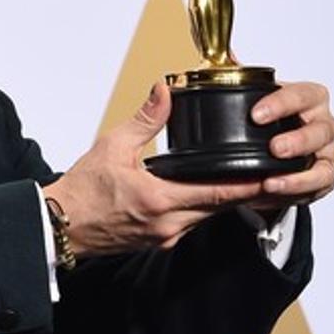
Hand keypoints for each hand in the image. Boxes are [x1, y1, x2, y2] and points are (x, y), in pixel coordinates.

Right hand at [44, 82, 281, 258]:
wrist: (59, 225)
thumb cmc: (81, 189)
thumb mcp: (112, 146)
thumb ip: (144, 120)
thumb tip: (164, 92)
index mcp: (159, 200)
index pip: (219, 193)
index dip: (251, 184)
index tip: (275, 175)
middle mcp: (168, 225)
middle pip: (221, 208)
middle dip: (247, 191)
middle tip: (274, 175)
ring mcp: (164, 237)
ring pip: (207, 217)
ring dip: (226, 200)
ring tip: (248, 181)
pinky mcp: (157, 242)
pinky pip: (190, 224)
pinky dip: (204, 208)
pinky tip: (207, 194)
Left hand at [244, 81, 333, 213]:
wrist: (269, 151)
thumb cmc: (264, 120)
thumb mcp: (250, 95)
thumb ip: (239, 75)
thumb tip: (225, 54)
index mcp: (307, 99)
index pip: (305, 94)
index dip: (284, 102)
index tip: (257, 115)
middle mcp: (323, 124)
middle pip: (323, 129)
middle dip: (299, 140)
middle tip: (274, 148)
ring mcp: (327, 152)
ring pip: (326, 162)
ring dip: (301, 173)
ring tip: (271, 182)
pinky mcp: (325, 178)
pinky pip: (320, 186)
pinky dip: (299, 190)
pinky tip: (275, 190)